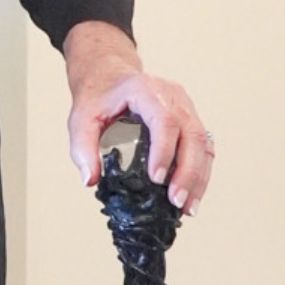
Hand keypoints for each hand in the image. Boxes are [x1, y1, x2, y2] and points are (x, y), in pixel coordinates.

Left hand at [63, 21, 213, 215]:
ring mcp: (185, 106)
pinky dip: (200, 173)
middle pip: (191, 134)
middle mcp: (172, 95)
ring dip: (198, 178)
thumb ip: (82, 148)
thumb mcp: (80, 119)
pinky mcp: (191, 119)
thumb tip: (90, 180)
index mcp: (145, 89)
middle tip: (176, 202)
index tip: (157, 179)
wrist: (108, 77)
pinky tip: (192, 196)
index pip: (164, 120)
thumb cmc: (98, 97)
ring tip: (187, 207)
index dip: (164, 150)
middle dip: (187, 172)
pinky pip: (203, 147)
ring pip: (203, 143)